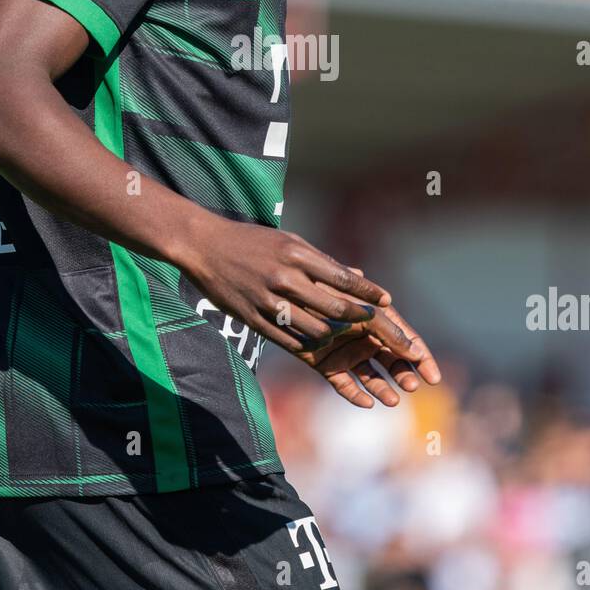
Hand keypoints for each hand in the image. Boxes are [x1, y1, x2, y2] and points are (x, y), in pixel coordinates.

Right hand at [180, 216, 420, 369]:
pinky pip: (289, 340)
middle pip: (334, 308)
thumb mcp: (288, 241)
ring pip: (315, 330)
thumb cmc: (252, 241)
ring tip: (352, 343)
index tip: (386, 302)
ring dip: (337, 338)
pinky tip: (321, 349)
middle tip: (381, 330)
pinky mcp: (253, 319)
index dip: (367, 293)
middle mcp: (285, 277)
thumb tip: (356, 276)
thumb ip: (320, 262)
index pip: (342, 278)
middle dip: (363, 322)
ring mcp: (268, 300)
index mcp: (297, 254)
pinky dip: (309, 346)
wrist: (203, 245)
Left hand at [299, 273, 441, 408]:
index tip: (434, 379)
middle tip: (410, 386)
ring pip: (371, 376)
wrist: (289, 297)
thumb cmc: (329, 296)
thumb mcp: (362, 309)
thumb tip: (414, 352)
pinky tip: (367, 402)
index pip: (406, 340)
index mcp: (377, 318)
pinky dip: (355, 395)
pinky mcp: (327, 366)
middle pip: (391, 360)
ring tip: (393, 400)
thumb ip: (388, 329)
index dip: (422, 358)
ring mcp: (346, 352)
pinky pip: (345, 385)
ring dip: (383, 388)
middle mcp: (364, 336)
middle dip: (403, 374)